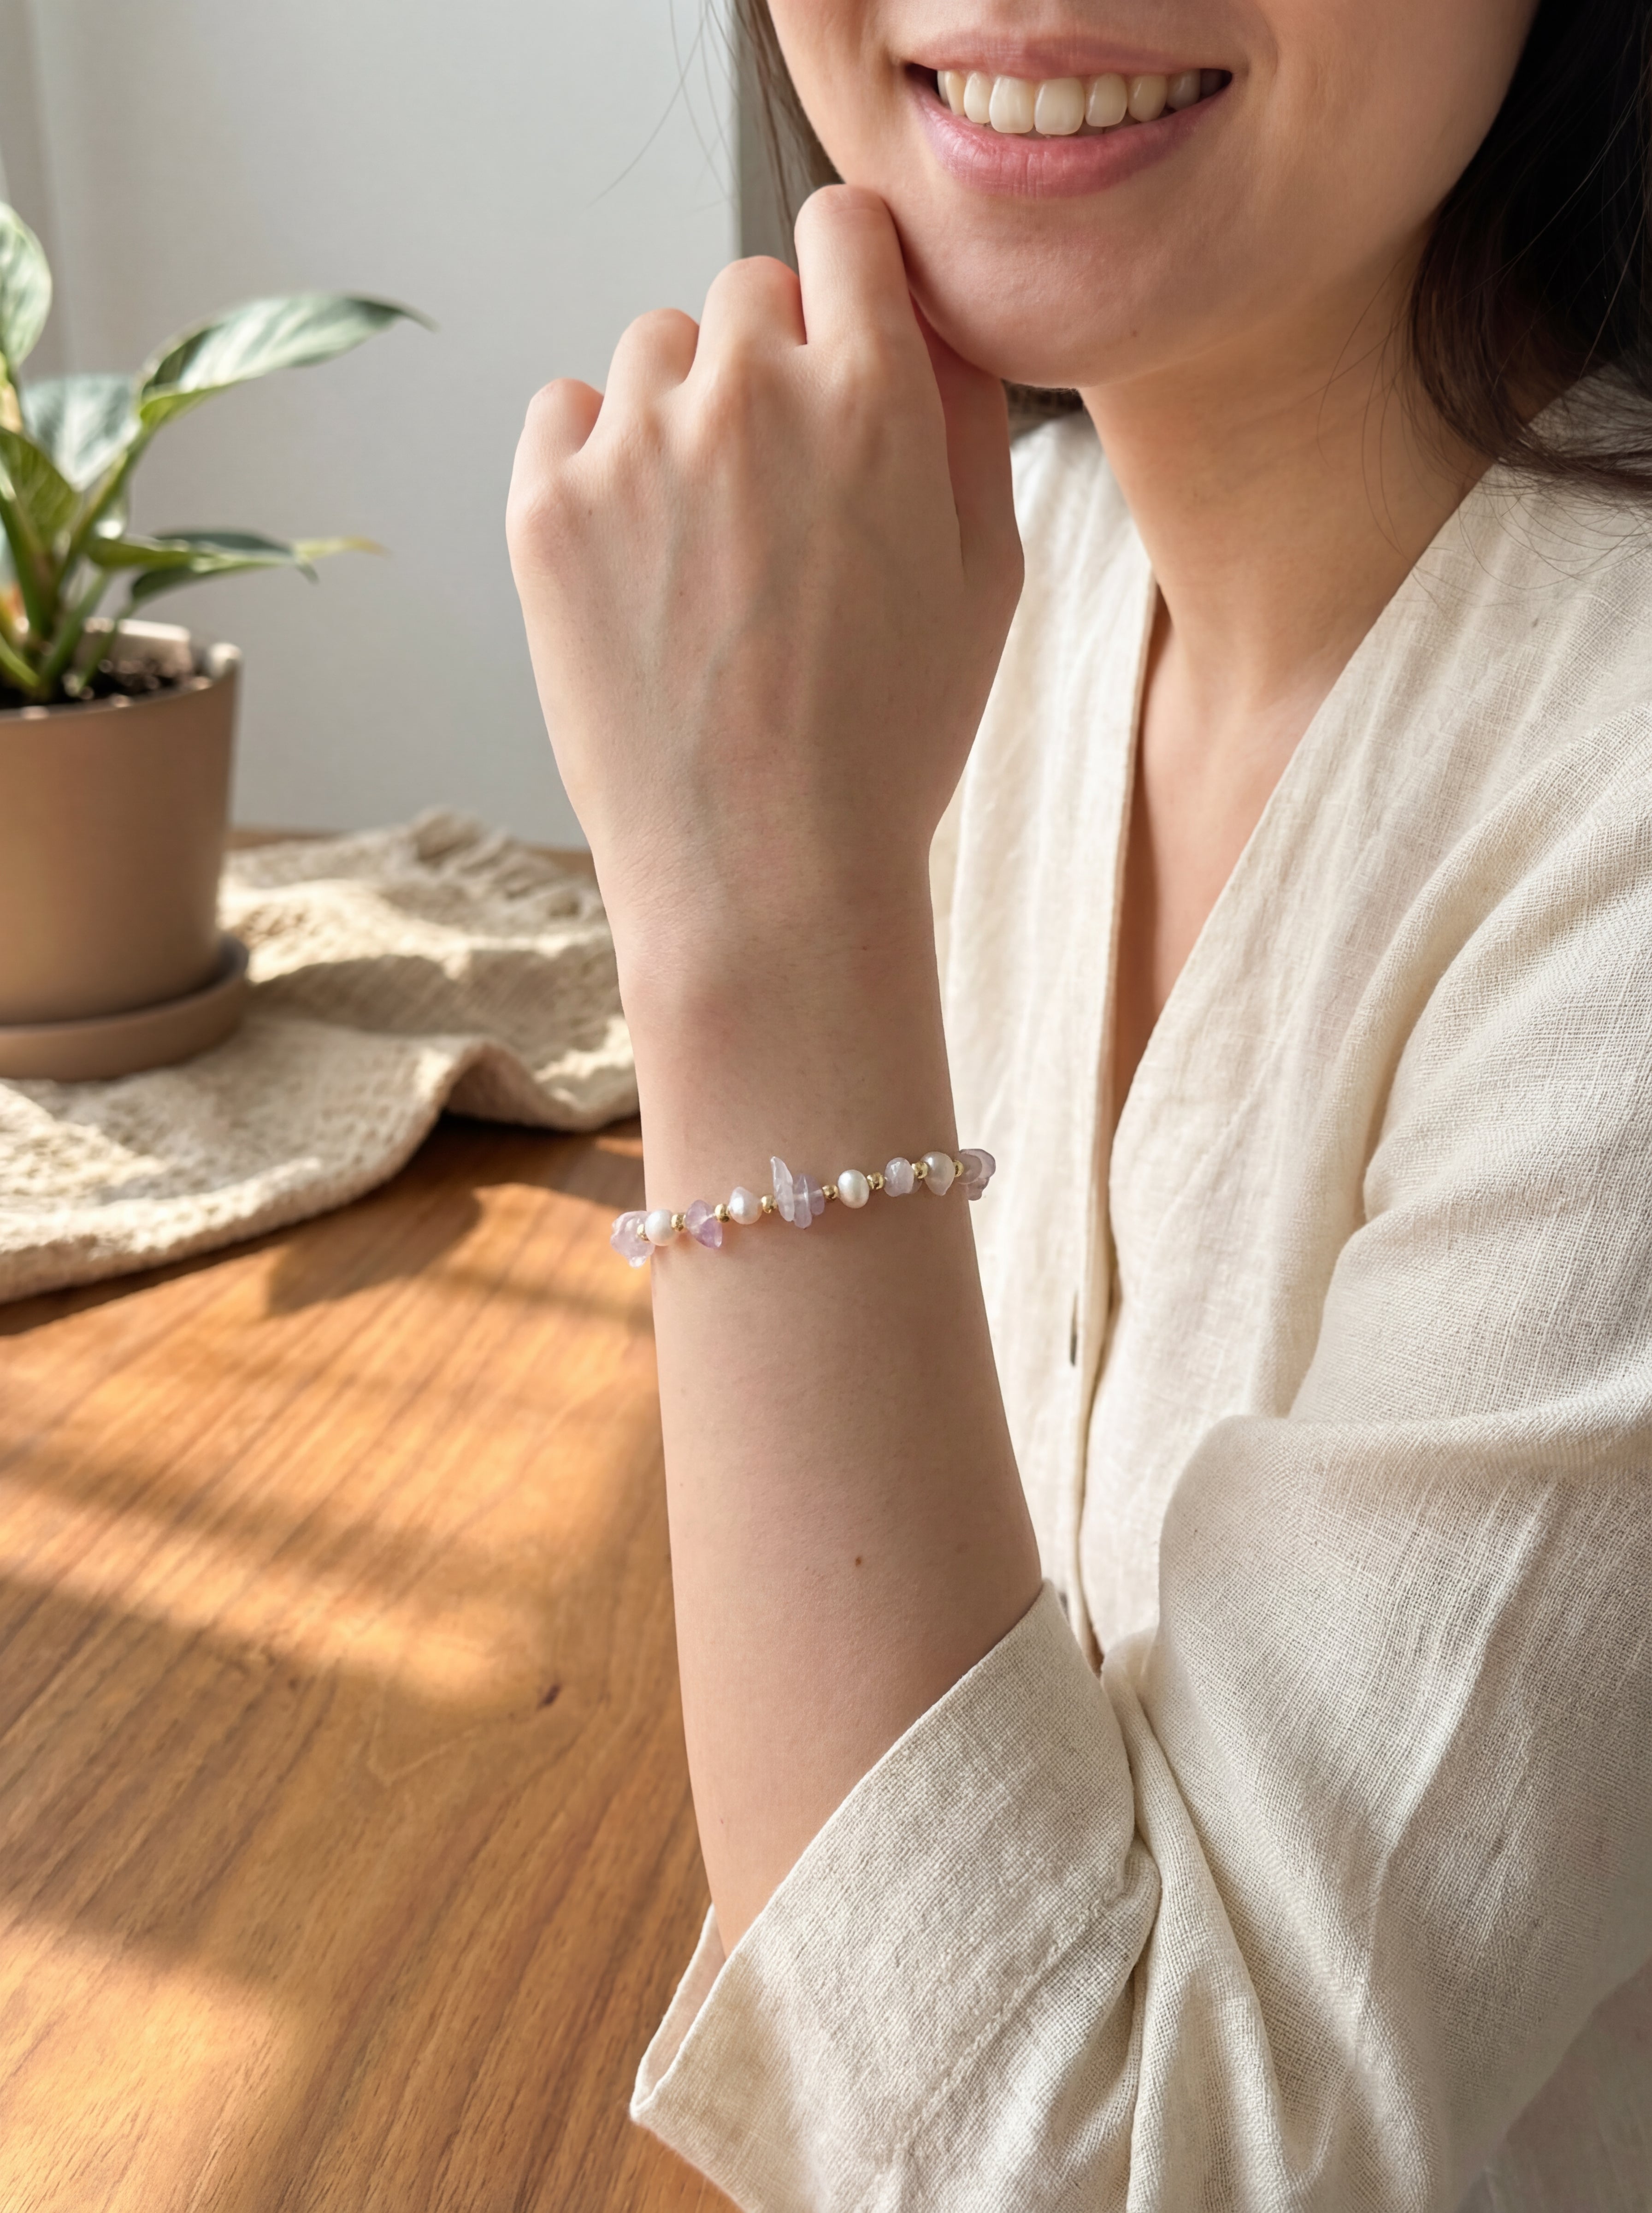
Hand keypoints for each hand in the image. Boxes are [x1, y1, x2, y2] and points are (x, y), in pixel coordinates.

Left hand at [506, 186, 1021, 996]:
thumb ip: (962, 421)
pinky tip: (640, 556)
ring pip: (653, 350)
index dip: (849, 283)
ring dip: (684, 409)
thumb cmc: (890, 740)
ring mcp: (633, 449)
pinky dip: (597, 457)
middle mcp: (747, 395)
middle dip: (770, 363)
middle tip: (781, 489)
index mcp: (873, 398)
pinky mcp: (544, 509)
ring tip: (709, 542)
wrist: (766, 874)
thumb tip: (924, 324)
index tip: (844, 343)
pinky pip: (564, 412)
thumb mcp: (986, 579)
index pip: (845, 232)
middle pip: (746, 290)